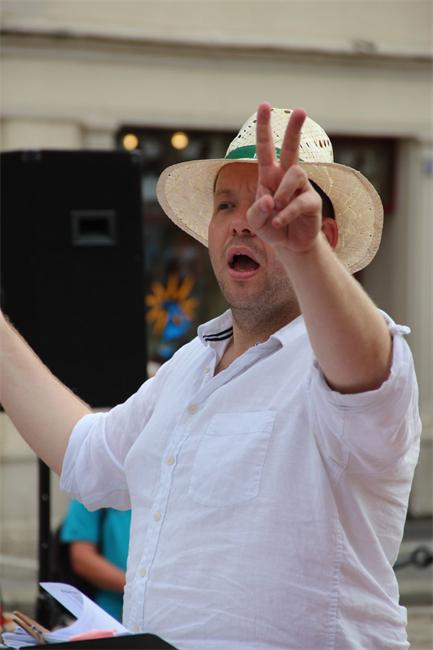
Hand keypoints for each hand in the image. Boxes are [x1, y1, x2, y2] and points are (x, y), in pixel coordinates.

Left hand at [247, 103, 322, 253]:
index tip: (265, 105)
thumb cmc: (270, 228)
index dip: (264, 127)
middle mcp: (286, 177)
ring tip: (276, 209)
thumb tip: (270, 198)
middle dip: (294, 129)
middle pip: (292, 148)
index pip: (265, 148)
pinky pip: (300, 201)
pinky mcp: (312, 202)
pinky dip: (286, 214)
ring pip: (295, 173)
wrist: (289, 246)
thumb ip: (256, 211)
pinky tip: (278, 222)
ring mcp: (301, 188)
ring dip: (282, 192)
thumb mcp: (255, 221)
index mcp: (269, 176)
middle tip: (300, 110)